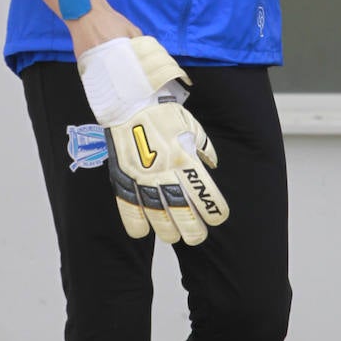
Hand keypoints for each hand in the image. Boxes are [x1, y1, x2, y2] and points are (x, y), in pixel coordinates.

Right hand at [106, 101, 228, 245]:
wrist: (129, 103)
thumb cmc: (162, 113)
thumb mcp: (192, 126)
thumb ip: (203, 147)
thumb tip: (211, 164)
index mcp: (183, 157)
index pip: (202, 191)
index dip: (213, 209)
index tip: (217, 217)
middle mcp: (163, 170)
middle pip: (180, 208)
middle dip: (191, 228)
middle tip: (197, 237)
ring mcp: (141, 175)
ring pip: (155, 212)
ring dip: (166, 229)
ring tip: (173, 237)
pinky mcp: (123, 176)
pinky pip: (127, 205)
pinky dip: (134, 222)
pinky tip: (142, 232)